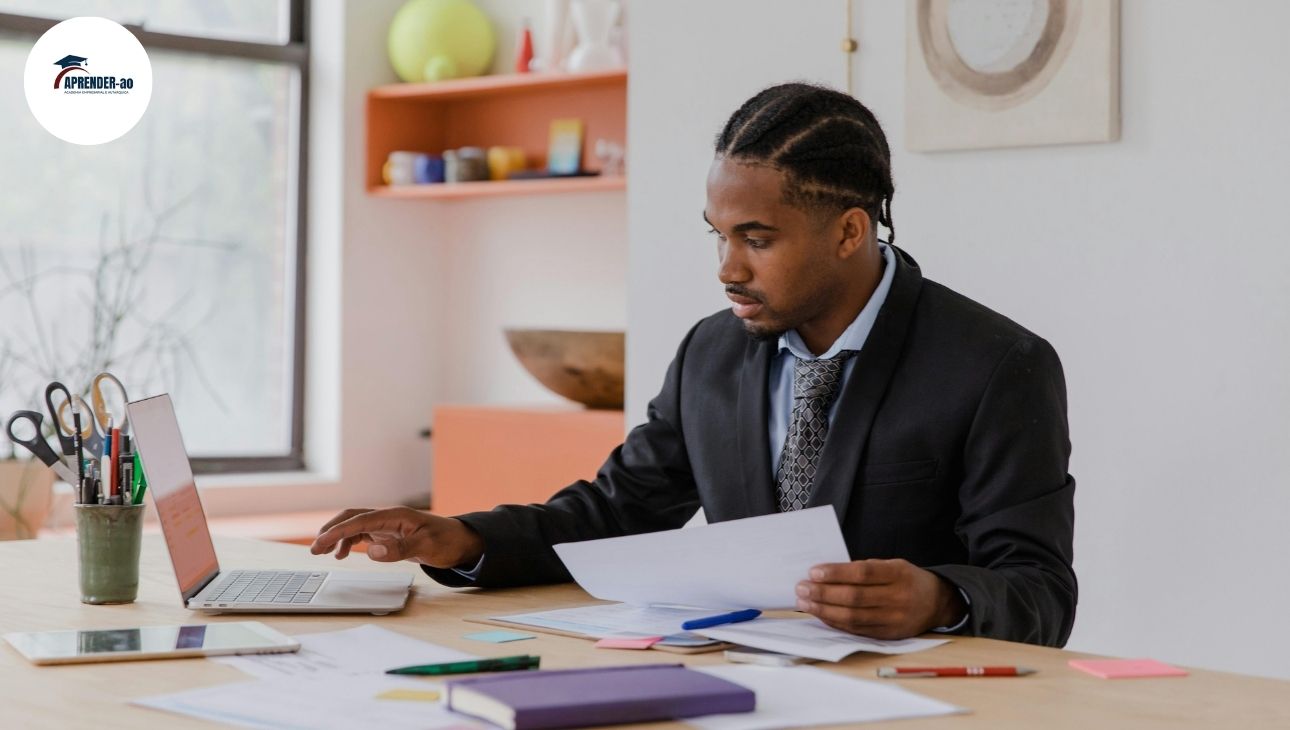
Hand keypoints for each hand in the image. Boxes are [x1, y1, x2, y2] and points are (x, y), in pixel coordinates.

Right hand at [310, 507, 484, 568]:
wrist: (462, 542)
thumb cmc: (447, 541)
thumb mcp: (426, 546)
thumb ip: (399, 549)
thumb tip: (371, 551)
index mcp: (395, 515)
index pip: (360, 520)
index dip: (338, 531)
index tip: (320, 542)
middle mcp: (389, 517)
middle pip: (352, 517)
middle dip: (331, 530)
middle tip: (315, 548)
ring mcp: (388, 525)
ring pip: (355, 525)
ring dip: (337, 536)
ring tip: (321, 552)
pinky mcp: (389, 534)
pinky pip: (363, 534)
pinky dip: (348, 541)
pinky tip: (341, 553)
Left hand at [795, 559, 966, 639]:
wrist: (937, 603)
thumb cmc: (906, 579)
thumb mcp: (892, 565)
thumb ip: (865, 569)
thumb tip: (827, 575)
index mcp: (898, 573)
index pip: (862, 573)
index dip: (836, 573)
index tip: (814, 572)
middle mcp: (898, 597)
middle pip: (854, 597)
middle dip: (823, 593)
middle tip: (802, 588)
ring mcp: (894, 619)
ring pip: (853, 617)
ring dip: (824, 610)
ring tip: (804, 603)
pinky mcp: (888, 635)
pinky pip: (856, 630)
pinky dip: (835, 622)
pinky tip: (821, 614)